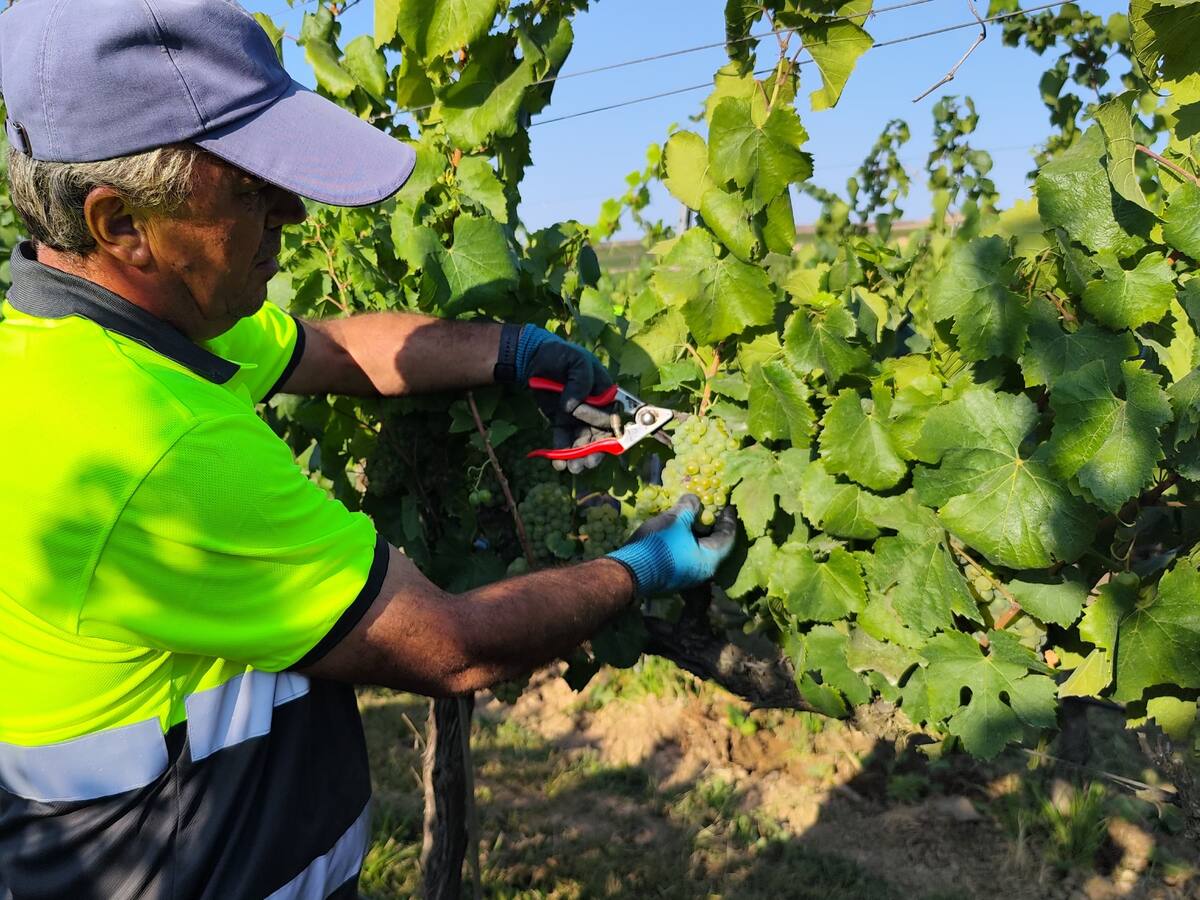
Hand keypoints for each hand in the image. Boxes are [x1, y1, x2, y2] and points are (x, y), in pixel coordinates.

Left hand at [495, 324, 614, 473]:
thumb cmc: (561, 356)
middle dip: (594, 451)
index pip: (613, 417)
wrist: (534, 359)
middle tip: (587, 463)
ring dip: (579, 457)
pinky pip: (564, 440)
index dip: (610, 432)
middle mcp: (595, 409)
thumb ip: (580, 380)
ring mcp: (578, 417)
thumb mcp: (576, 361)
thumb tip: (572, 406)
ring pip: (582, 441)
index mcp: (605, 394)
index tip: (603, 444)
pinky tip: (558, 464)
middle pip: (599, 435)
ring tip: (573, 468)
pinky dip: (562, 452)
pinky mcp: (561, 422)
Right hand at [606, 495, 736, 595]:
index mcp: (710, 560)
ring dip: (697, 533)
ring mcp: (686, 576)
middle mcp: (702, 572)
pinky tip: (677, 529)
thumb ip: (690, 506)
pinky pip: (686, 555)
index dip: (729, 519)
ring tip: (692, 516)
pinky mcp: (672, 576)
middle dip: (713, 525)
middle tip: (711, 508)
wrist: (629, 572)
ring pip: (698, 550)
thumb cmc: (659, 545)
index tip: (729, 505)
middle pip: (714, 545)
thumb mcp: (676, 520)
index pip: (728, 537)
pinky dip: (686, 541)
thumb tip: (695, 500)